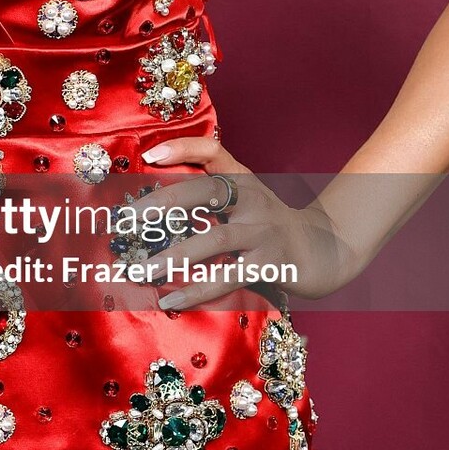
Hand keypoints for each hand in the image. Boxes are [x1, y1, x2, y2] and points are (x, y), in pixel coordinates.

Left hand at [132, 133, 358, 311]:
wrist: (323, 251)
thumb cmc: (268, 225)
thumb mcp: (245, 198)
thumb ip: (209, 192)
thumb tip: (151, 199)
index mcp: (243, 179)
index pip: (212, 151)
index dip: (182, 149)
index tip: (149, 155)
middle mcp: (253, 200)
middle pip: (205, 193)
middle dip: (161, 204)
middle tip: (125, 220)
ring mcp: (263, 232)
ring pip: (214, 240)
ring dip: (173, 256)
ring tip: (141, 269)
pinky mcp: (270, 264)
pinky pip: (227, 277)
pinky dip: (196, 290)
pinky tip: (171, 300)